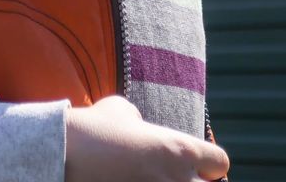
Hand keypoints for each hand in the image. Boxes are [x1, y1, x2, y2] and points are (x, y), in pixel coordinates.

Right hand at [64, 94, 229, 181]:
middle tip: (177, 180)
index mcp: (179, 149)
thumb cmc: (94, 128)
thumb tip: (141, 126)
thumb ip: (144, 121)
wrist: (66, 154)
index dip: (210, 165)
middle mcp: (177, 179)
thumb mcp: (124, 110)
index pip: (219, 163)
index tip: (199, 167)